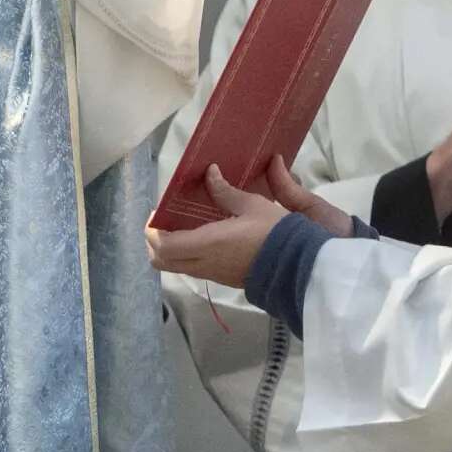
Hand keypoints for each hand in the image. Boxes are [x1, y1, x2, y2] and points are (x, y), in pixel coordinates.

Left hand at [146, 158, 350, 288]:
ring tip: (181, 224)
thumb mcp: (252, 205)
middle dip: (155, 241)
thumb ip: (226, 191)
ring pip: (176, 267)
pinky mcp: (223, 278)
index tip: (157, 212)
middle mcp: (204, 264)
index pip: (163, 245)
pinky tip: (200, 234)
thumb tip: (209, 173)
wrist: (299, 266)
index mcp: (207, 244)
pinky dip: (186, 254)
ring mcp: (213, 274)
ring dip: (171, 248)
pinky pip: (193, 268)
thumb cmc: (275, 233)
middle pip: (161, 261)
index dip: (152, 230)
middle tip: (163, 220)